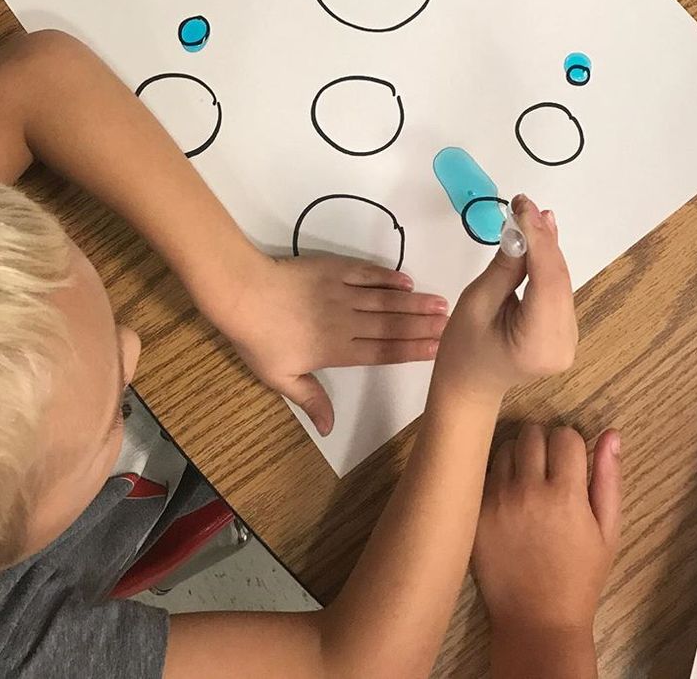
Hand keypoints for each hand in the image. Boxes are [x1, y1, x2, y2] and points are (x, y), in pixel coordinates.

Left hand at [226, 254, 448, 434]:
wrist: (244, 294)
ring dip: (414, 302)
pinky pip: (366, 273)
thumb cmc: (259, 340)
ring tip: (440, 303)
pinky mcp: (333, 269)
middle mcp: (347, 321)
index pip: (383, 351)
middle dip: (424, 325)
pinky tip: (405, 280)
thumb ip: (310, 399)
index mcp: (337, 350)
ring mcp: (342, 292)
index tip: (438, 349)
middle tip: (452, 325)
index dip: (412, 350)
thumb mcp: (280, 379)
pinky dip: (387, 277)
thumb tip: (329, 428)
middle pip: (392, 325)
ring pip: (385, 300)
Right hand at [432, 195, 577, 405]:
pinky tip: (540, 238)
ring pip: (561, 281)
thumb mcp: (476, 303)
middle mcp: (563, 343)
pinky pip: (558, 289)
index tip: (524, 206)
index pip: (547, 280)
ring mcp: (568, 339)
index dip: (538, 239)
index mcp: (539, 343)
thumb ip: (505, 267)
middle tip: (525, 203)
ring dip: (547, 247)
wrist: (469, 385)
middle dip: (543, 238)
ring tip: (532, 214)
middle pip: (558, 279)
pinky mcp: (565, 331)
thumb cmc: (463, 349)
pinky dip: (548, 263)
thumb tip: (522, 230)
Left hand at [474, 424, 621, 655]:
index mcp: (565, 495)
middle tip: (548, 470)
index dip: (570, 445)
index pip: (564, 435)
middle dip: (543, 445)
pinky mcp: (475, 512)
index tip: (570, 463)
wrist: (537, 619)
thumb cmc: (579, 576)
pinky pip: (482, 473)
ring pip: (504, 448)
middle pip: (531, 434)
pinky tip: (506, 498)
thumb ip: (608, 478)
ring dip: (517, 457)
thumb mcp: (607, 532)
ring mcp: (495, 500)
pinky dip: (496, 477)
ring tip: (526, 484)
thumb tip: (611, 433)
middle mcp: (527, 491)